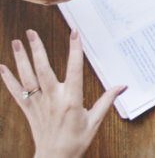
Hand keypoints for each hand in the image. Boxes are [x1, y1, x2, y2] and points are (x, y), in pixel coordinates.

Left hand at [2, 30, 124, 157]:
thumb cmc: (76, 141)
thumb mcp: (95, 121)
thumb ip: (106, 101)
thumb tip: (122, 86)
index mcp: (71, 100)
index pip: (74, 70)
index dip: (74, 50)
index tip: (74, 34)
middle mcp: (52, 99)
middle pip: (43, 70)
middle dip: (37, 49)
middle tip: (31, 33)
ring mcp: (38, 104)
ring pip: (27, 77)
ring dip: (21, 59)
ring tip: (17, 42)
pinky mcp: (29, 110)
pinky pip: (16, 92)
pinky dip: (8, 79)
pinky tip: (2, 67)